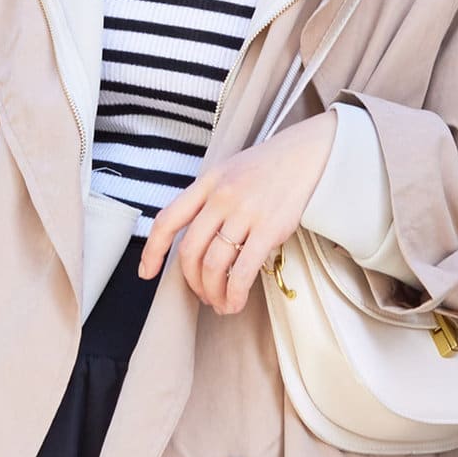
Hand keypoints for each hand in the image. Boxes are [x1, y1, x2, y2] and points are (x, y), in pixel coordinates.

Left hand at [137, 110, 338, 313]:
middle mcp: (221, 197)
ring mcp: (244, 212)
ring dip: (213, 292)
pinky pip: (243, 270)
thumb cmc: (267, 169)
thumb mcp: (228, 173)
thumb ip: (207, 201)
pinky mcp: (269, 228)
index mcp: (206, 183)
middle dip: (191, 282)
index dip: (153, 251)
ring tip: (219, 302)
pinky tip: (234, 303)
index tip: (146, 274)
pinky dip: (234, 293)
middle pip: (190, 251)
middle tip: (202, 294)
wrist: (310, 153)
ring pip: (213, 265)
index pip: (167, 220)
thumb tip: (193, 244)